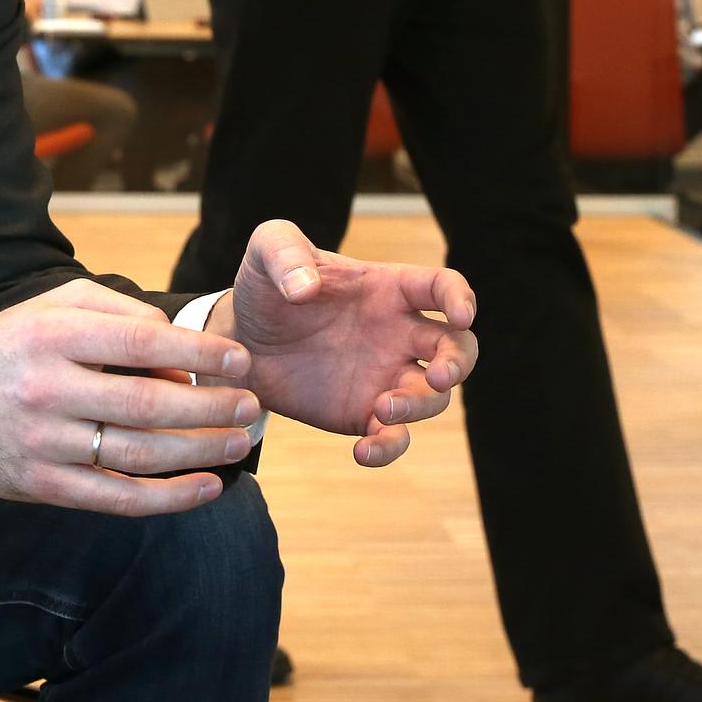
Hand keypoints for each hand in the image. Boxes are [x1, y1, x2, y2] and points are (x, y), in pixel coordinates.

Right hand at [0, 279, 261, 515]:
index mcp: (52, 336)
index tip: (240, 360)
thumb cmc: (8, 348)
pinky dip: (167, 498)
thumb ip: (117, 312)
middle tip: (253, 405)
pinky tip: (205, 488)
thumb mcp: (51, 307)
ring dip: (199, 453)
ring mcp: (42, 443)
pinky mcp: (41, 486)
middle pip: (147, 403)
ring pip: (137, 454)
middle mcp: (46, 389)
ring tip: (240, 443)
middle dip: (211, 407)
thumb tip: (179, 347)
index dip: (199, 353)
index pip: (141, 343)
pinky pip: (115, 498)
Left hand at [211, 220, 477, 467]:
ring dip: (420, 406)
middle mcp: (398, 334)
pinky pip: (393, 437)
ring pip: (433, 398)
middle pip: (457, 347)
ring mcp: (385, 377)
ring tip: (383, 409)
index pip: (441, 287)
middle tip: (439, 377)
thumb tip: (304, 288)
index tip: (462, 314)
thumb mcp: (267, 250)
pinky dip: (388, 448)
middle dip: (458, 363)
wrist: (239, 342)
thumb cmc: (265, 288)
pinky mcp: (363, 414)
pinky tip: (362, 452)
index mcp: (388, 289)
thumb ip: (284, 252)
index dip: (460, 297)